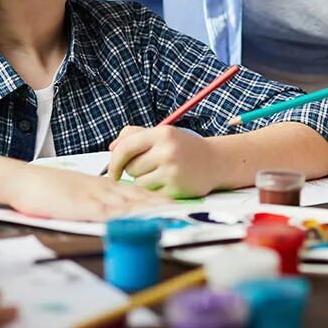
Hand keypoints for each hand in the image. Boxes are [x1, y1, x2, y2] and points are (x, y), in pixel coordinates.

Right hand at [4, 162, 169, 220]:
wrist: (24, 180)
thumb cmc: (47, 186)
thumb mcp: (75, 188)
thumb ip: (93, 196)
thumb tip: (107, 205)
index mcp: (101, 184)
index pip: (134, 190)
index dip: (154, 196)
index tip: (173, 201)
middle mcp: (102, 189)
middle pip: (137, 196)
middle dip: (159, 203)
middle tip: (181, 209)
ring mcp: (92, 198)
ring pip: (126, 204)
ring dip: (148, 210)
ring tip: (169, 214)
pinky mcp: (81, 207)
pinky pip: (106, 213)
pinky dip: (123, 218)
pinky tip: (135, 222)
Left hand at [107, 125, 221, 197]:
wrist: (215, 162)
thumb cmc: (183, 148)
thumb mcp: (162, 134)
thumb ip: (135, 135)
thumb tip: (112, 147)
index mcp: (162, 134)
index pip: (126, 147)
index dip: (115, 161)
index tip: (113, 171)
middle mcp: (168, 151)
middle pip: (131, 167)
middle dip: (135, 169)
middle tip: (151, 166)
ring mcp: (173, 171)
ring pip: (139, 182)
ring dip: (144, 181)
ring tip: (161, 173)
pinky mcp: (177, 189)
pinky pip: (151, 193)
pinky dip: (155, 190)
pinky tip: (168, 182)